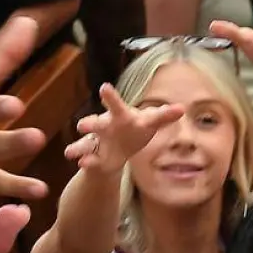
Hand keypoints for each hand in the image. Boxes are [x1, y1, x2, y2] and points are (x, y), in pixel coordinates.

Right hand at [64, 83, 183, 172]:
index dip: (111, 98)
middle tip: (82, 125)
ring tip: (70, 153)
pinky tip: (82, 164)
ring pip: (87, 142)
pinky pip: (88, 159)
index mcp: (121, 117)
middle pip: (98, 123)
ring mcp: (97, 140)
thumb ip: (163, 116)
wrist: (117, 148)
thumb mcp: (150, 123)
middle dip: (91, 123)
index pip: (117, 107)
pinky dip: (86, 162)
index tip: (103, 87)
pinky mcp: (94, 156)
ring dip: (80, 146)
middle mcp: (106, 125)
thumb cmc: (135, 129)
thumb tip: (181, 108)